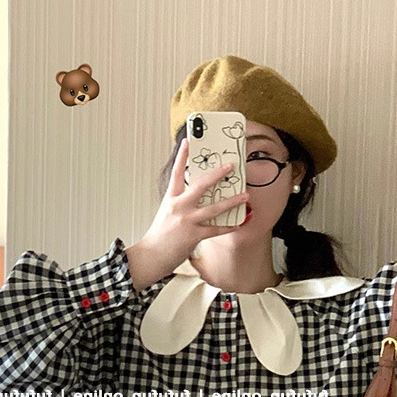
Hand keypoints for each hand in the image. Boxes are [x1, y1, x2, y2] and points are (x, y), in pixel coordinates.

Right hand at [128, 139, 249, 287]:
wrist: (151, 255)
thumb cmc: (160, 235)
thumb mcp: (167, 212)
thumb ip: (181, 202)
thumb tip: (198, 195)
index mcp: (171, 198)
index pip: (177, 172)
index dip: (182, 156)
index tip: (189, 141)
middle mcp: (178, 206)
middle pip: (200, 185)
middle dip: (217, 174)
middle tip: (230, 166)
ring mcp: (186, 220)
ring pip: (214, 208)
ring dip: (232, 201)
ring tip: (245, 196)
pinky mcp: (193, 235)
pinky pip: (216, 229)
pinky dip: (228, 226)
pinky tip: (238, 223)